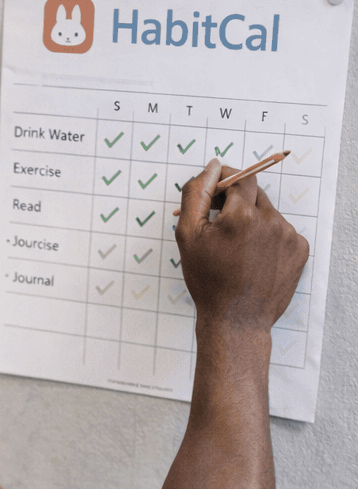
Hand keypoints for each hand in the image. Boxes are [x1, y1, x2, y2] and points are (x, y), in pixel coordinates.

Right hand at [176, 158, 307, 333]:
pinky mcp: (299, 249)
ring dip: (253, 223)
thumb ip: (197, 194)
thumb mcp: (188, 237)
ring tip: (238, 251)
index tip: (217, 191)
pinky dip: (268, 239)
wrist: (236, 321)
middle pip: (254, 194)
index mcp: (242, 215)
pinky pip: (282, 233)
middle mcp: (270, 221)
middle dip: (237, 204)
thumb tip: (211, 167)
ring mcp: (288, 235)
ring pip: (268, 214)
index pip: (240, 177)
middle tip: (222, 227)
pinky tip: (255, 260)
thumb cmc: (209, 282)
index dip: (226, 181)